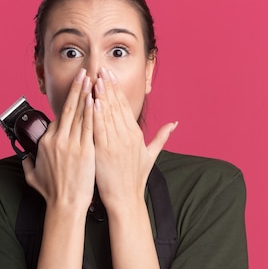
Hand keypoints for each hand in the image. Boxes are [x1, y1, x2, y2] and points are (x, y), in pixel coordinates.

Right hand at [22, 69, 95, 211]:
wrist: (65, 205)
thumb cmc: (51, 193)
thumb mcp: (32, 177)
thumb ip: (28, 164)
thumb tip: (24, 158)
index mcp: (45, 143)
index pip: (57, 119)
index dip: (68, 107)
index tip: (75, 95)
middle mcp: (57, 140)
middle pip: (67, 109)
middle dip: (76, 89)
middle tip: (82, 73)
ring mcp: (71, 145)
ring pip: (79, 114)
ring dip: (85, 95)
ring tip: (91, 79)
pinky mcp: (84, 151)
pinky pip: (88, 127)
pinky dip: (92, 112)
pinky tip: (96, 99)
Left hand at [92, 67, 176, 210]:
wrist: (126, 199)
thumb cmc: (136, 179)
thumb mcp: (151, 156)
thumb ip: (162, 137)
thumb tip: (175, 123)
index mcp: (136, 135)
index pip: (126, 107)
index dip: (117, 90)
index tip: (110, 75)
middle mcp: (127, 137)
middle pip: (117, 106)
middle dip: (108, 86)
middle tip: (101, 69)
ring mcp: (115, 144)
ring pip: (107, 114)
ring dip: (101, 95)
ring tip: (95, 79)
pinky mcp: (103, 152)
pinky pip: (98, 129)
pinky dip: (95, 115)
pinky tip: (91, 101)